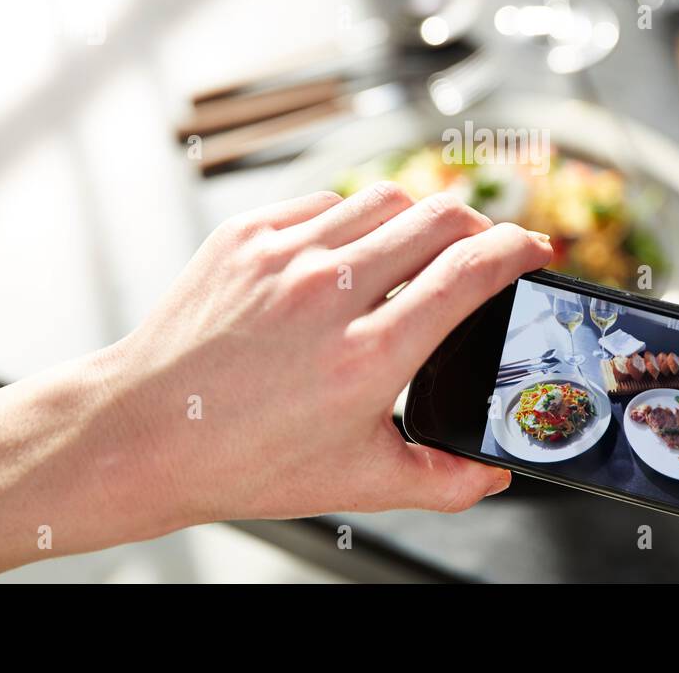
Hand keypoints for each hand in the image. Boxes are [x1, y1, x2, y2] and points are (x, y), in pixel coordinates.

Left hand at [0, 184, 552, 580]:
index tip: (537, 250)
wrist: (141, 434)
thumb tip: (494, 470)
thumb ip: (443, 479)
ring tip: (424, 243)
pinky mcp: (246, 236)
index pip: (470, 271)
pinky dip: (354, 219)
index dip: (519, 250)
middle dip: (480, 226)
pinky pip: (325, 203)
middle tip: (487, 247)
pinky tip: (353, 250)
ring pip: (385, 197)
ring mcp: (284, 255)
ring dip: (420, 214)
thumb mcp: (357, 482)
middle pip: (438, 217)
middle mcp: (329, 293)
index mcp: (368, 356)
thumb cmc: (243, 460)